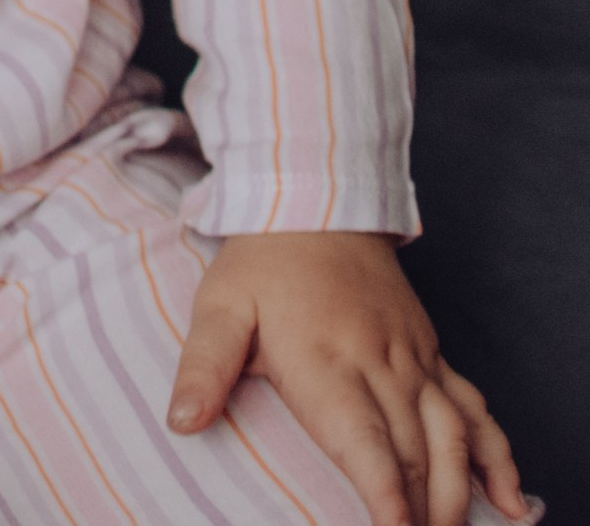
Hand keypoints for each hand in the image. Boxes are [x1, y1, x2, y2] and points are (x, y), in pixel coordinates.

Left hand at [169, 231, 527, 525]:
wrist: (312, 200)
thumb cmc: (261, 263)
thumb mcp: (219, 306)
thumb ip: (203, 366)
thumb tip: (182, 421)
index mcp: (326, 359)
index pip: (362, 437)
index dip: (384, 490)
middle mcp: (379, 362)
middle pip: (414, 450)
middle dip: (425, 512)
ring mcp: (412, 358)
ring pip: (452, 435)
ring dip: (461, 493)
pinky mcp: (430, 352)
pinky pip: (472, 407)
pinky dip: (497, 454)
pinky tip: (512, 498)